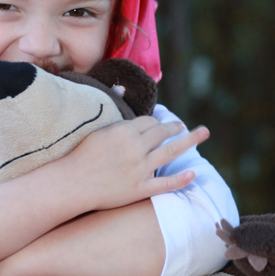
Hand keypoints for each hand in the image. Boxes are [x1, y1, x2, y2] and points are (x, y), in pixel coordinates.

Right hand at [64, 116, 208, 211]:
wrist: (72, 184)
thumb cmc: (81, 156)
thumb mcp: (98, 129)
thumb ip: (117, 115)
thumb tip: (123, 86)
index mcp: (125, 132)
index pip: (149, 122)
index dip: (156, 123)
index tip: (159, 125)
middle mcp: (136, 148)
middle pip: (162, 133)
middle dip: (174, 128)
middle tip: (183, 127)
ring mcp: (140, 169)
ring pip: (170, 152)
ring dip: (189, 141)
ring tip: (201, 133)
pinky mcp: (140, 189)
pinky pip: (166, 183)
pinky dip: (181, 179)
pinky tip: (193, 173)